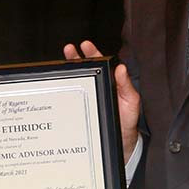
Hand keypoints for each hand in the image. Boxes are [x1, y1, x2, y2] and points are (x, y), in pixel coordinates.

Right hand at [63, 40, 141, 155]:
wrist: (120, 142)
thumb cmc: (127, 120)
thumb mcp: (130, 101)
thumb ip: (126, 85)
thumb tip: (121, 68)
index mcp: (110, 82)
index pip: (100, 64)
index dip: (92, 53)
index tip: (86, 46)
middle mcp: (98, 87)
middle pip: (85, 69)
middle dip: (75, 57)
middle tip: (69, 49)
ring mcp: (88, 97)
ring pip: (77, 80)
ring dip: (69, 70)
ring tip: (63, 61)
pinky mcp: (81, 108)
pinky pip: (71, 97)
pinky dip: (64, 89)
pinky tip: (58, 84)